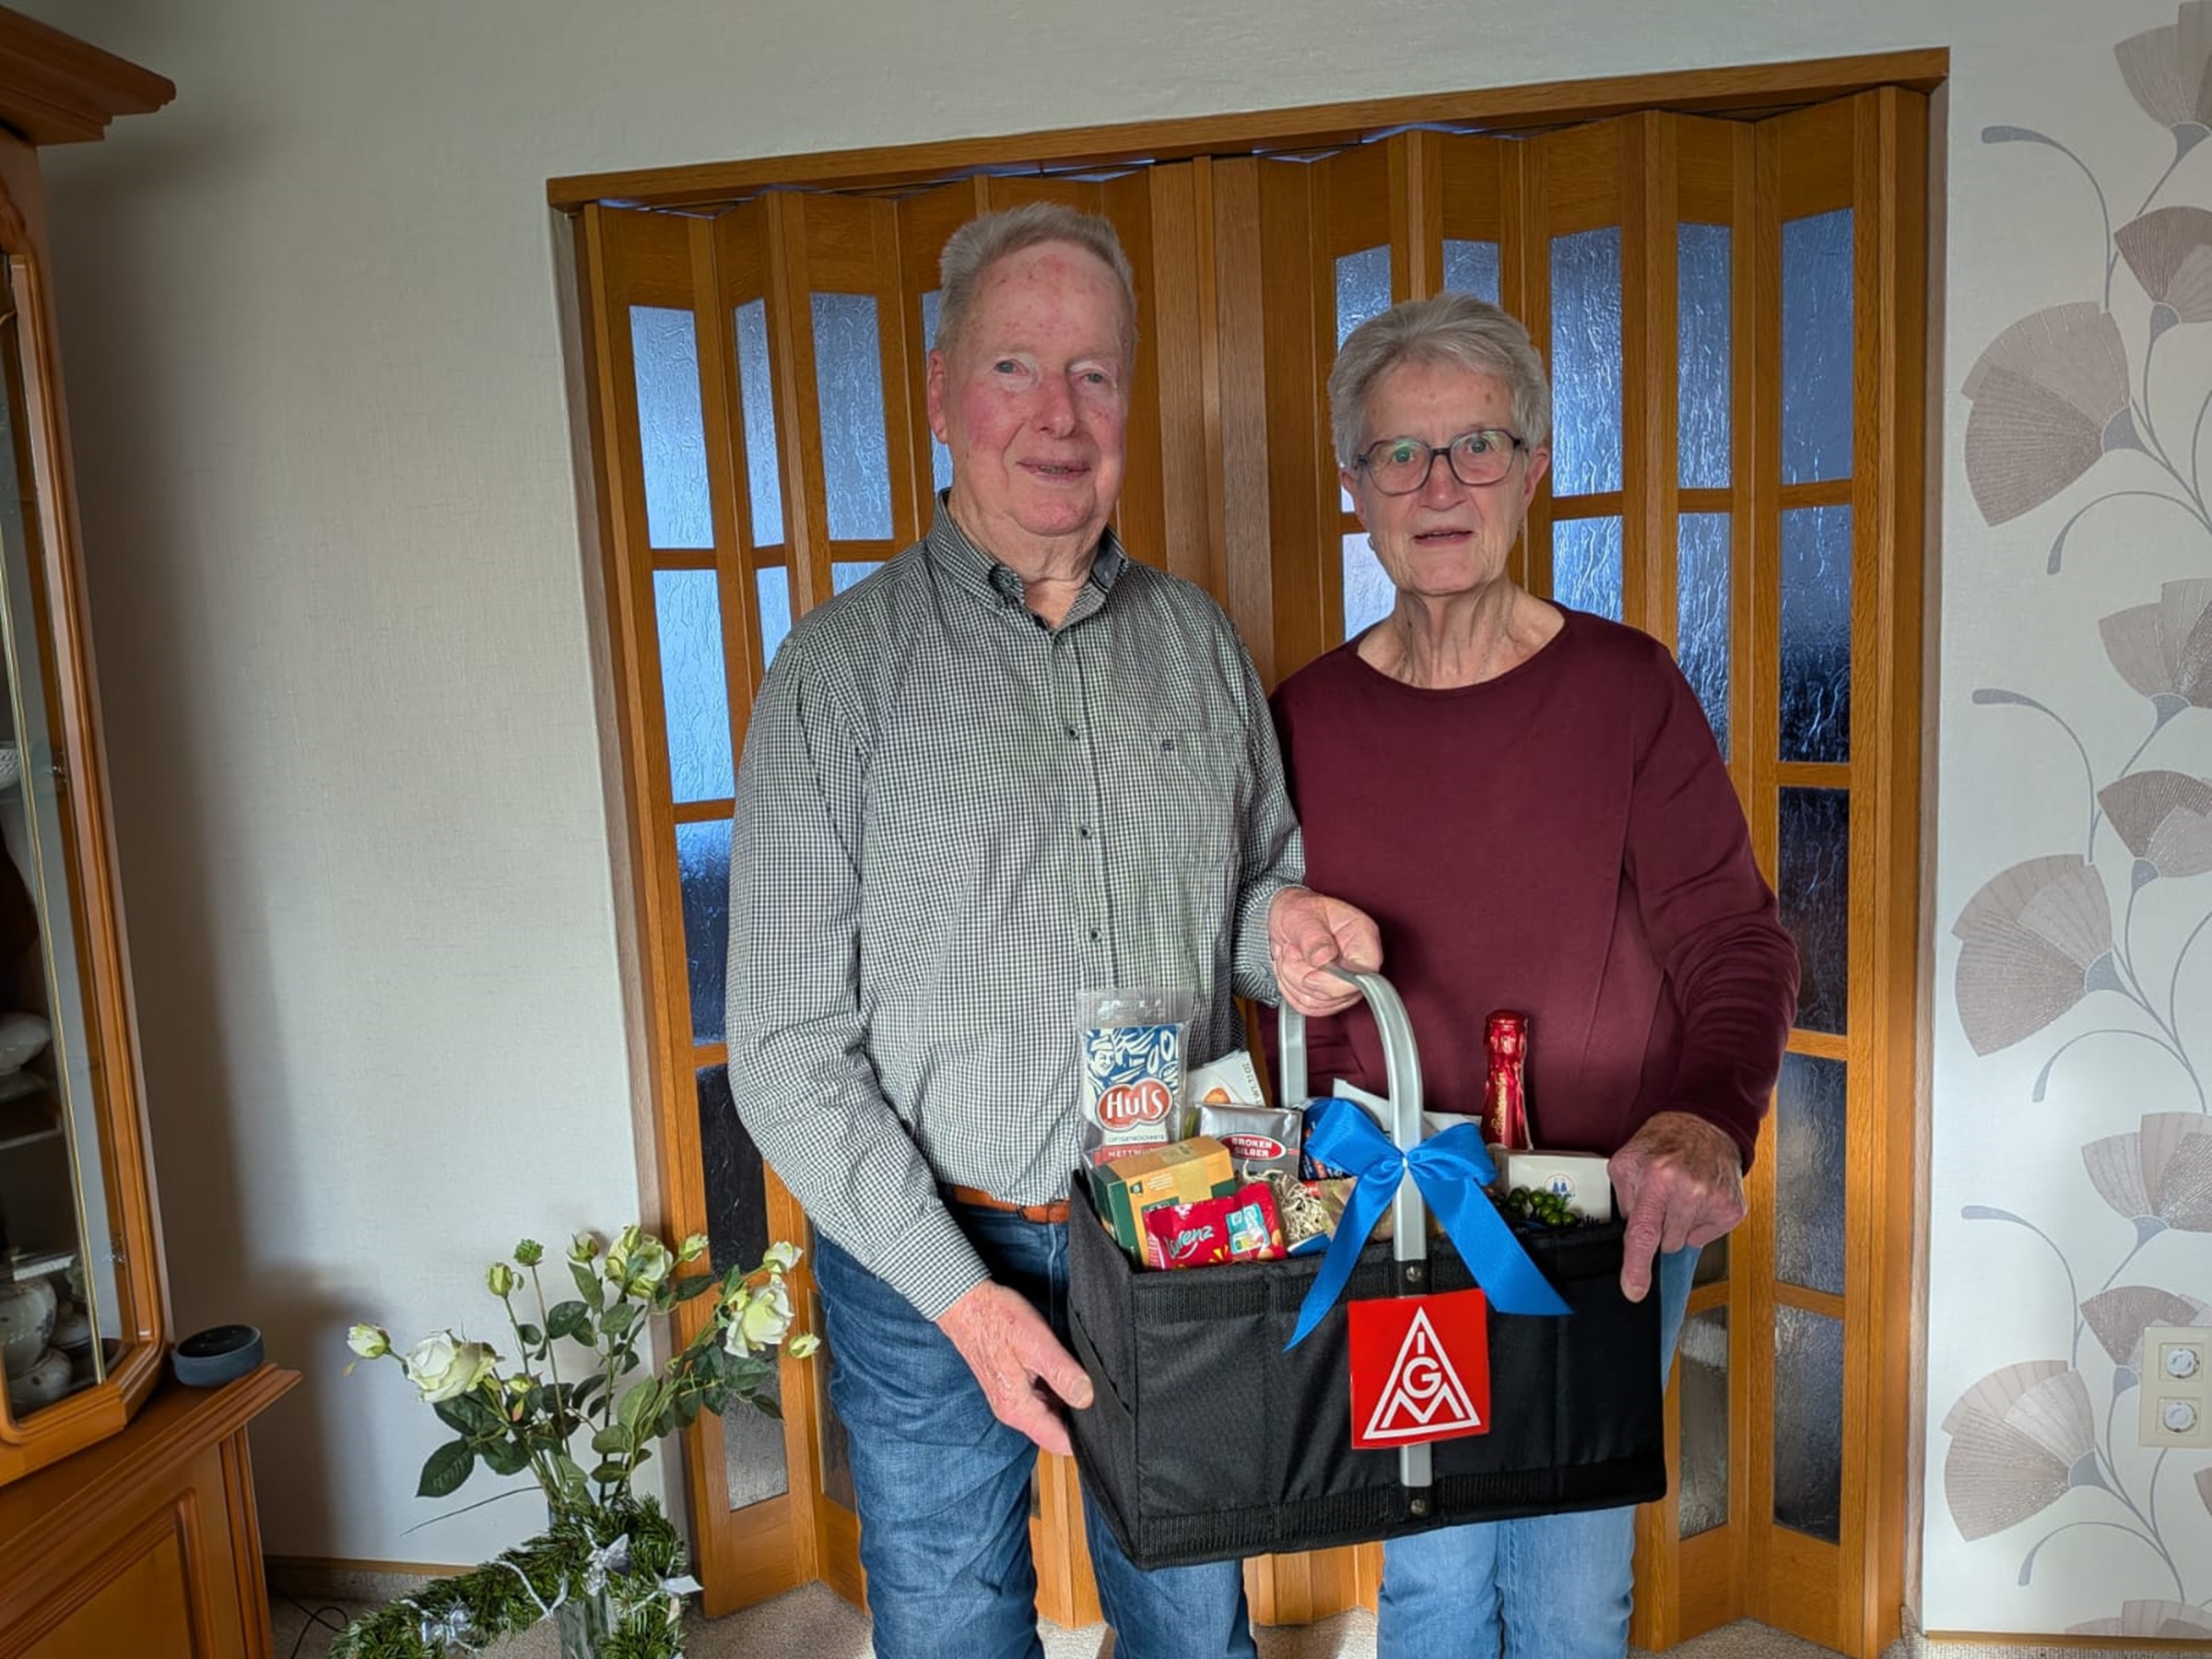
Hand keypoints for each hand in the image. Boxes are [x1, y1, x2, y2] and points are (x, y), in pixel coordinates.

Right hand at [934, 1280, 1092, 1455]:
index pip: (1059, 1443)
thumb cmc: (996, 1319)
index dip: (1085, 1437)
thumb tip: (1087, 1397)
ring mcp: (1010, 1400)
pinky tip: (1062, 1368)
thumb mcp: (1036, 1343)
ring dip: (1067, 1400)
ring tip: (1081, 1377)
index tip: (1105, 1420)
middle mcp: (1013, 1411)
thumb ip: (1063, 1374)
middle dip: (1078, 1417)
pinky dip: (1055, 1388)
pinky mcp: (1011, 1387)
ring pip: (1049, 1413)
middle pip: (1055, 1430)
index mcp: (1018, 1409)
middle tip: (1098, 1393)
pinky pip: (1041, 1398)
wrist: (966, 1304)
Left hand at [1269, 887, 1382, 1015]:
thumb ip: (1313, 937)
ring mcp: (1348, 982)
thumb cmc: (1298, 912)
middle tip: (1292, 953)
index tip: (1309, 974)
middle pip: (1338, 995)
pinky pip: (1310, 1008)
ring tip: (1291, 958)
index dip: (1333, 982)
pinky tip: (1291, 971)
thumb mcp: (1300, 916)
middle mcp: (1360, 962)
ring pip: (1320, 1004)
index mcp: (1362, 936)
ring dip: (1294, 982)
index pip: (1364, 976)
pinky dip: (1291, 991)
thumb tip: (1324, 958)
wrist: (1285, 920)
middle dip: (1303, 977)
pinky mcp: (1332, 995)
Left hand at [1607, 1111, 1745, 1302]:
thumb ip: (1622, 1200)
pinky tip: (1698, 1198)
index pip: (1643, 1233)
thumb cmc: (1663, 1143)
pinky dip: (1698, 1223)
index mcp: (1656, 1178)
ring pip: (1684, 1242)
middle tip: (1662, 1198)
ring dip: (1678, 1225)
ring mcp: (1714, 1201)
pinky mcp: (1732, 1210)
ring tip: (1681, 1194)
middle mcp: (1688, 1190)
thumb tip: (1628, 1236)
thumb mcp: (1627, 1162)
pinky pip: (1704, 1237)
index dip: (1637, 1266)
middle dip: (1659, 1226)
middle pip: (1664, 1242)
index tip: (1634, 1291)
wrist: (1704, 1126)